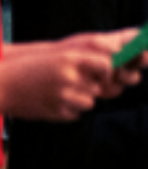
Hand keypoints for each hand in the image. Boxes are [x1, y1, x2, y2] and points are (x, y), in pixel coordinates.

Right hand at [0, 30, 147, 120]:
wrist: (3, 83)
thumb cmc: (36, 66)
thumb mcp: (61, 54)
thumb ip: (87, 59)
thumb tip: (116, 63)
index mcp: (71, 58)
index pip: (107, 64)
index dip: (109, 71)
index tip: (104, 74)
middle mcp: (68, 76)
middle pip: (100, 86)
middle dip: (94, 87)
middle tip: (78, 85)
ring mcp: (62, 96)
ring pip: (90, 102)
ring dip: (81, 99)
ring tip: (61, 92)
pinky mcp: (56, 112)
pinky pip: (76, 114)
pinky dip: (68, 110)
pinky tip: (52, 102)